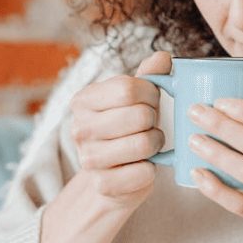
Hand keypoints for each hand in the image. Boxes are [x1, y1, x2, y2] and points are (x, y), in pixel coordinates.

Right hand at [68, 51, 170, 211]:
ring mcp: (88, 159)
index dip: (150, 94)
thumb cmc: (127, 129)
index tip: (151, 101)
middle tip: (150, 125)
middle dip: (154, 120)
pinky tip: (142, 166)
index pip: (128, 88)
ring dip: (155, 144)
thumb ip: (149, 75)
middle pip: (139, 115)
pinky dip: (151, 170)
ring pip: (143, 144)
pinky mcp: (102, 185)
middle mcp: (79, 128)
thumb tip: (163, 57)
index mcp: (84, 100)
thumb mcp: (135, 98)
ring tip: (149, 144)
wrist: (113, 175)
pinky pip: (144, 172)